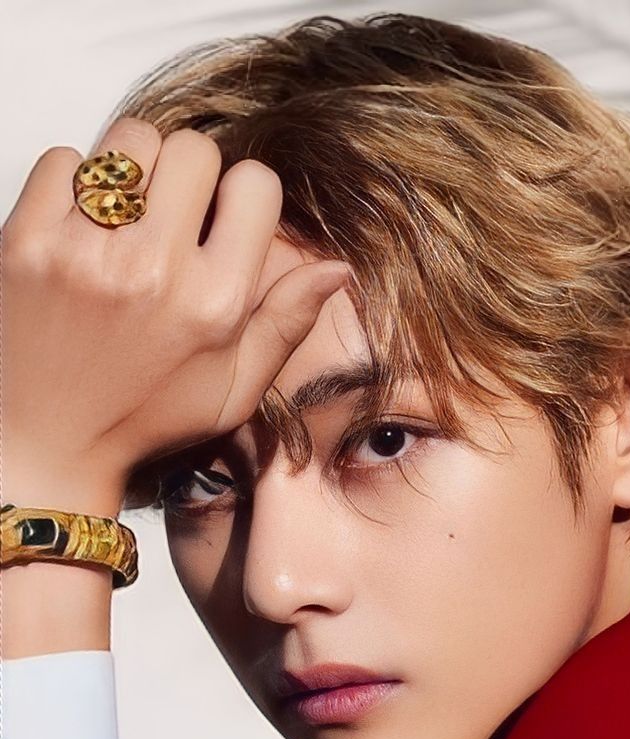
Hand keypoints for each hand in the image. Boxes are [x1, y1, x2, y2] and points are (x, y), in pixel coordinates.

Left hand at [1, 117, 348, 513]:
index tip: (225, 223)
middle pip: (194, 150)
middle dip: (191, 176)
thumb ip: (285, 326)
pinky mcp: (27, 241)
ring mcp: (84, 251)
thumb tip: (337, 268)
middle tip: (173, 218)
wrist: (45, 444)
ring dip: (135, 168)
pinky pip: (63, 160)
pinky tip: (80, 228)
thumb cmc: (144, 421)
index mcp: (213, 304)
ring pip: (130, 141)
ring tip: (128, 216)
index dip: (245, 198)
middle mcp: (153, 270)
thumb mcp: (232, 393)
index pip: (255, 184)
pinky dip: (73, 183)